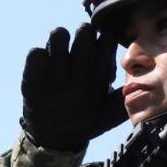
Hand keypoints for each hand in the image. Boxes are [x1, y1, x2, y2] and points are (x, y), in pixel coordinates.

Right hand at [21, 24, 126, 149]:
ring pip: (59, 34)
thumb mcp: (108, 116)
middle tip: (83, 55)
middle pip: (83, 30)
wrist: (58, 135)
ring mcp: (55, 63)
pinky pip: (35, 53)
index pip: (106, 41)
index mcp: (98, 66)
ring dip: (60, 43)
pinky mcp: (33, 72)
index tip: (104, 60)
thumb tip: (133, 88)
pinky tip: (44, 75)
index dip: (106, 44)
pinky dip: (39, 59)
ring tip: (61, 66)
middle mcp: (77, 59)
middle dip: (84, 36)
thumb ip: (121, 102)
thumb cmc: (88, 121)